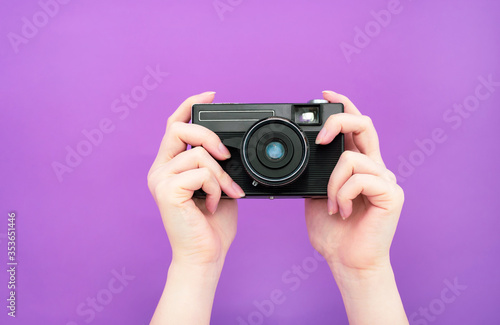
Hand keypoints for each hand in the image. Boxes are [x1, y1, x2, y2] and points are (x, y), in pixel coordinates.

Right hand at [148, 92, 244, 324]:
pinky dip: (216, 188)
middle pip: (179, 129)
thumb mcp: (217, 184)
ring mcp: (160, 180)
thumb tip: (227, 146)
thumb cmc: (212, 223)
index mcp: (170, 166)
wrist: (206, 254)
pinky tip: (213, 204)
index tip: (210, 95)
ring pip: (198, 155)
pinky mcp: (167, 191)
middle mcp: (160, 170)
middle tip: (226, 155)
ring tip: (226, 193)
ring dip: (221, 175)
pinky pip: (200, 173)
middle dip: (208, 135)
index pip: (174, 126)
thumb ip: (215, 164)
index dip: (189, 105)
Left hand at [305, 90, 402, 271]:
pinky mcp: (391, 194)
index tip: (325, 94)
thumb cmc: (333, 231)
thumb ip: (318, 173)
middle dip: (340, 120)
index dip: (343, 106)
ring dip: (332, 183)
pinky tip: (340, 212)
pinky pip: (360, 178)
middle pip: (365, 125)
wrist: (347, 261)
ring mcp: (385, 179)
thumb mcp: (317, 194)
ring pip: (352, 158)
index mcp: (358, 165)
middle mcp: (375, 167)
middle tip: (320, 137)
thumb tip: (306, 153)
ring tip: (330, 205)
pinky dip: (341, 195)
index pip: (355, 127)